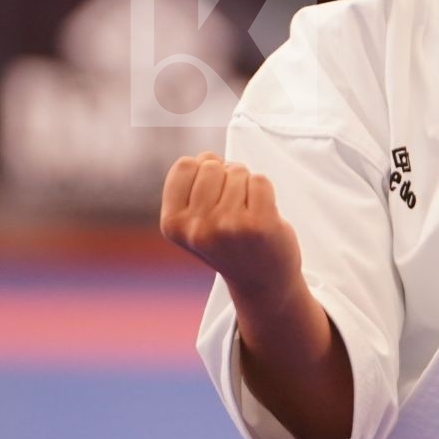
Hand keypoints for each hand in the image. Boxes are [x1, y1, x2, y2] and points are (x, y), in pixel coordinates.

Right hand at [159, 152, 302, 301]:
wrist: (262, 282)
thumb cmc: (228, 243)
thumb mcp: (194, 221)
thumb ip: (192, 186)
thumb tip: (208, 157)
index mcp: (173, 224)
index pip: (184, 165)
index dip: (202, 171)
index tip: (211, 195)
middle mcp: (196, 227)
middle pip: (211, 164)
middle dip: (225, 177)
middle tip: (232, 207)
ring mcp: (227, 226)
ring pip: (238, 171)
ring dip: (246, 186)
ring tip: (246, 213)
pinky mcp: (258, 225)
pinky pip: (260, 180)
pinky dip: (265, 191)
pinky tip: (262, 215)